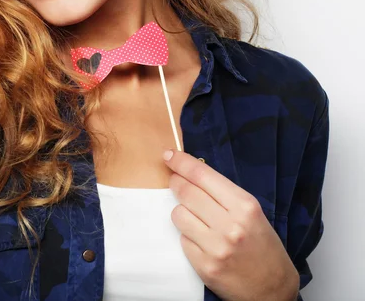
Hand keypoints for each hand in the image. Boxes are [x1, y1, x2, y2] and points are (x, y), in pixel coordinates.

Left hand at [163, 149, 298, 300]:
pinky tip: (203, 241)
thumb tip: (189, 173)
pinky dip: (188, 236)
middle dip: (176, 183)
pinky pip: (182, 239)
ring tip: (197, 219)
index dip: (181, 162)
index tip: (169, 155)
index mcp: (244, 206)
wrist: (273, 289)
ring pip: (178, 214)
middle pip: (186, 192)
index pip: (202, 175)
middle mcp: (230, 225)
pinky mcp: (204, 266)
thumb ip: (222, 193)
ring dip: (182, 212)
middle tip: (176, 182)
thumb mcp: (251, 212)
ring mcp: (216, 247)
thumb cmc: (262, 245)